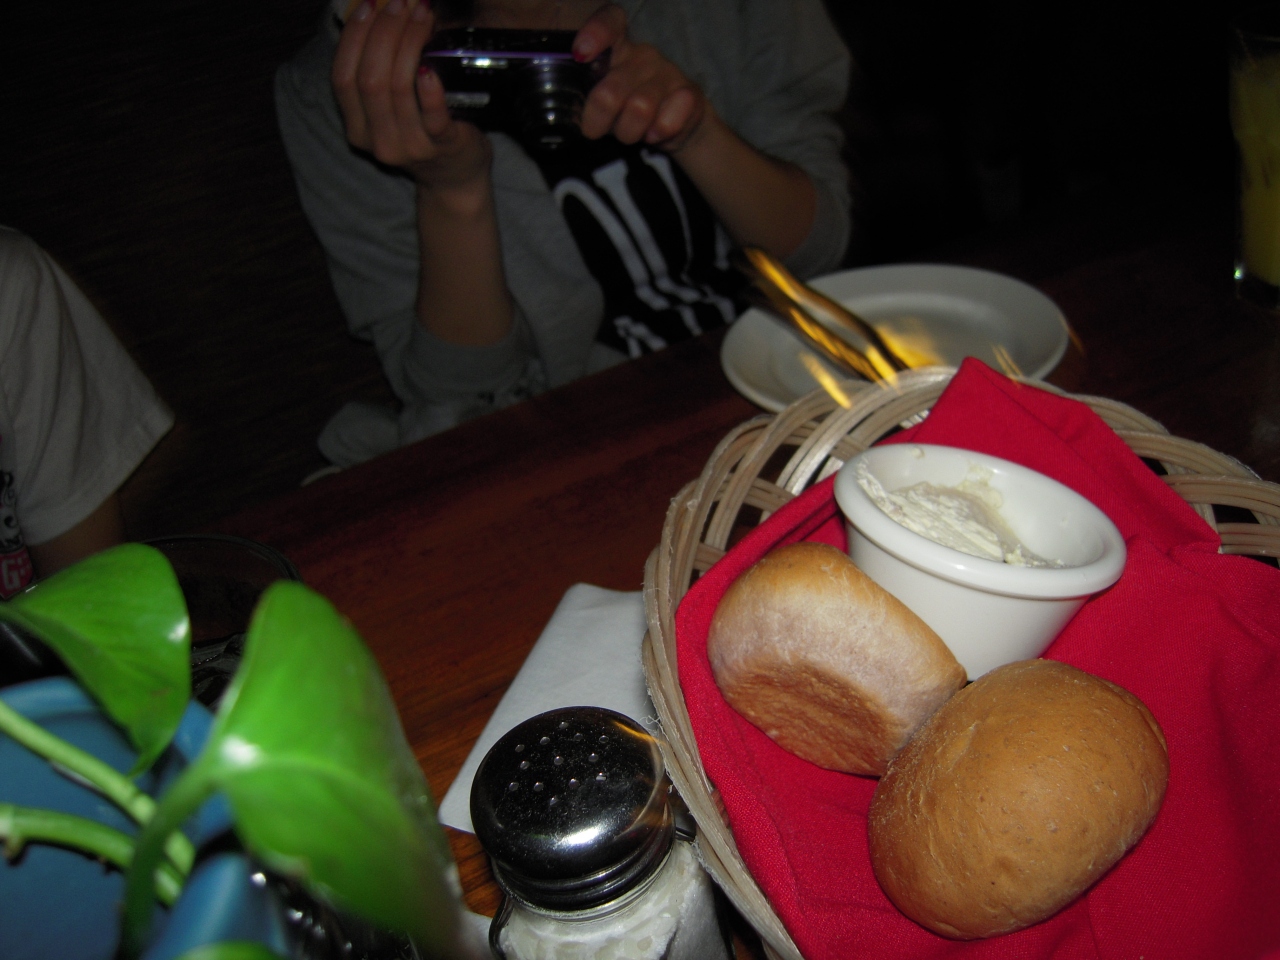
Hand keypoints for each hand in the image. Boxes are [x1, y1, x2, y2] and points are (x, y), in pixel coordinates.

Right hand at [332, 0, 490, 191]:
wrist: (455, 175)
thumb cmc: (423, 130)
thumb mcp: (391, 106)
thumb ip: (379, 71)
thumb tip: (379, 12)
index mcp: (357, 127)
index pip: (343, 77)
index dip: (354, 37)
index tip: (369, 5)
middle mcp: (378, 140)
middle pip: (370, 79)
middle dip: (384, 33)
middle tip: (400, 4)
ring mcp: (410, 147)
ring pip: (399, 90)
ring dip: (410, 44)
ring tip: (422, 15)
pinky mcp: (443, 146)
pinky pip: (433, 116)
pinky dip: (430, 90)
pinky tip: (429, 66)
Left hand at [573, 4, 709, 152]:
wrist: (674, 125)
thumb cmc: (627, 110)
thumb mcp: (602, 100)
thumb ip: (584, 95)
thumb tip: (565, 111)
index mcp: (617, 48)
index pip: (610, 21)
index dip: (595, 33)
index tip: (580, 54)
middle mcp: (643, 54)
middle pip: (611, 91)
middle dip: (598, 120)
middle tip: (598, 130)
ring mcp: (668, 72)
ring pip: (639, 109)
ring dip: (627, 132)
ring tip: (629, 132)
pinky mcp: (689, 94)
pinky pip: (666, 123)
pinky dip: (655, 135)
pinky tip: (654, 134)